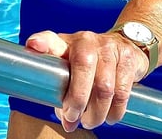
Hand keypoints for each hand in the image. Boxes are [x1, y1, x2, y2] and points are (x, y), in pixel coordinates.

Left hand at [24, 29, 150, 131]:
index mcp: (66, 44)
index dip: (43, 42)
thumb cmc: (91, 62)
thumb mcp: (71, 67)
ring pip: (104, 86)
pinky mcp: (127, 57)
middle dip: (77, 99)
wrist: (126, 45)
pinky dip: (116, 110)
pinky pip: (122, 90)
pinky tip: (111, 117)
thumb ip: (64, 91)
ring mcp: (108, 46)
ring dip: (97, 112)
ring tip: (92, 121)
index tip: (34, 45)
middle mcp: (86, 40)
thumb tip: (67, 122)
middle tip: (73, 118)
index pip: (51, 40)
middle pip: (83, 66)